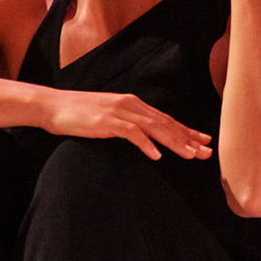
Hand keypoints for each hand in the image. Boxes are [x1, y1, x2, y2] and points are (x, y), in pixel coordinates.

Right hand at [42, 89, 212, 160]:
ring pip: (155, 128)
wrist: (53, 106)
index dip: (187, 130)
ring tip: (191, 155)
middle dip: (189, 139)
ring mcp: (120, 112)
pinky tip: (157, 156)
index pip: (166, 119)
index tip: (205, 140)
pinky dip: (146, 145)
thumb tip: (145, 136)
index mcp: (134, 104)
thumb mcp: (109, 117)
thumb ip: (128, 123)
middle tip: (207, 152)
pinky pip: (131, 134)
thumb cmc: (80, 114)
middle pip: (166, 124)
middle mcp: (131, 105)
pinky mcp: (107, 121)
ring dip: (175, 142)